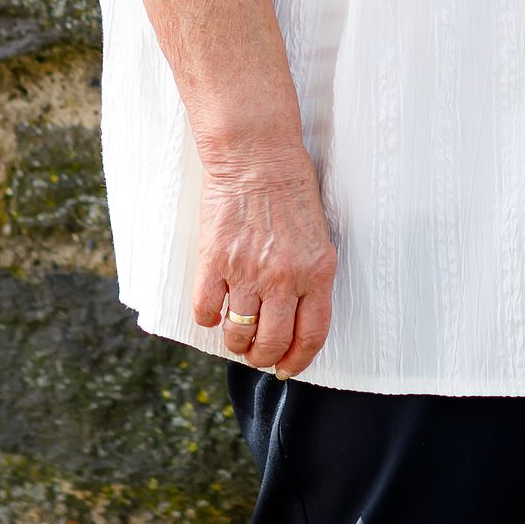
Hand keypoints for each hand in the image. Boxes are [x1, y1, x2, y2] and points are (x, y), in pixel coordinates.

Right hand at [191, 148, 336, 377]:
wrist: (256, 154)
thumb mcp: (317, 234)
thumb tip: (296, 314)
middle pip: (272, 343)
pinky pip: (206, 309)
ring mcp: (248, 270)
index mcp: (318, 271)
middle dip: (263, 359)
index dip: (299, 360)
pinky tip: (213, 307)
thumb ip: (311, 275)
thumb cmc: (290, 187)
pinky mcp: (215, 260)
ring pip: (238, 333)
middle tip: (257, 355)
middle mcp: (285, 277)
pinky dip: (207, 317)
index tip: (289, 368)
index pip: (312, 335)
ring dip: (235, 342)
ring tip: (235, 334)